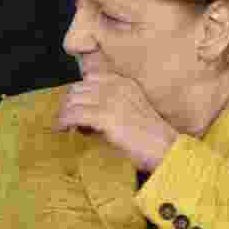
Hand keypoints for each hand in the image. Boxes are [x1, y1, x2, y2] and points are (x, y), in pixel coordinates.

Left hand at [53, 72, 178, 171]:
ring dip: (64, 114)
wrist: (166, 149)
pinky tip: (62, 129)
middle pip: (77, 88)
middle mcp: (116, 86)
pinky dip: (64, 122)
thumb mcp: (128, 112)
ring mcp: (111, 99)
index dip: (78, 94)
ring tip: (64, 127)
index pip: (88, 79)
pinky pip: (74, 114)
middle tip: (67, 122)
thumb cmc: (149, 138)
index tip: (75, 110)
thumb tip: (81, 116)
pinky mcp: (106, 116)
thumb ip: (108, 107)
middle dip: (68, 105)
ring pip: (73, 100)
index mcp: (123, 83)